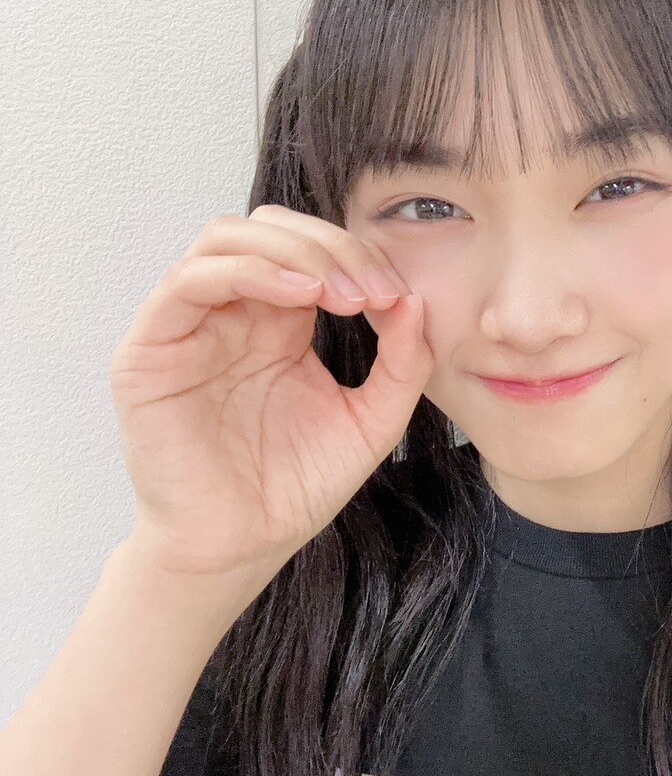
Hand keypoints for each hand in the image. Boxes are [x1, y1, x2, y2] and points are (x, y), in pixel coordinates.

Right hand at [108, 204, 433, 616]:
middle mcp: (234, 314)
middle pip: (271, 230)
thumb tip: (415, 299)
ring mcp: (190, 325)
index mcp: (280, 323)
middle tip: (374, 288)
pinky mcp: (152, 347)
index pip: (312, 251)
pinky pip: (189, 281)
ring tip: (341, 291)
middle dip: (332, 246)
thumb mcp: (371, 420)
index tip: (398, 295)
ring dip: (294, 252)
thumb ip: (402, 363)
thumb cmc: (298, 486)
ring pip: (227, 239)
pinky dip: (248, 272)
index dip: (358, 258)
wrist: (241, 545)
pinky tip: (299, 296)